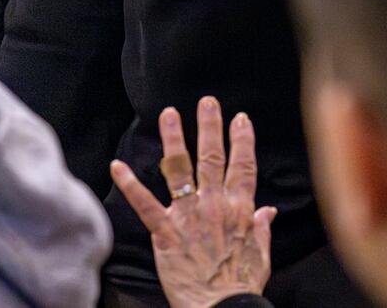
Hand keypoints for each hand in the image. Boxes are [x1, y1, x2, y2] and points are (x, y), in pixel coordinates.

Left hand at [110, 97, 273, 307]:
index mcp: (240, 210)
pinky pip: (145, 205)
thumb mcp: (261, 255)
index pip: (243, 167)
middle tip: (207, 101)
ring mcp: (188, 217)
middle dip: (210, 127)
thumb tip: (269, 211)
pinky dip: (130, 184)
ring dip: (174, 140)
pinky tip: (118, 165)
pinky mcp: (165, 233)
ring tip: (168, 114)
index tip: (240, 118)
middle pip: (212, 158)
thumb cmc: (240, 285)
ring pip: (180, 171)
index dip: (242, 141)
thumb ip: (262, 229)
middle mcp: (214, 206)